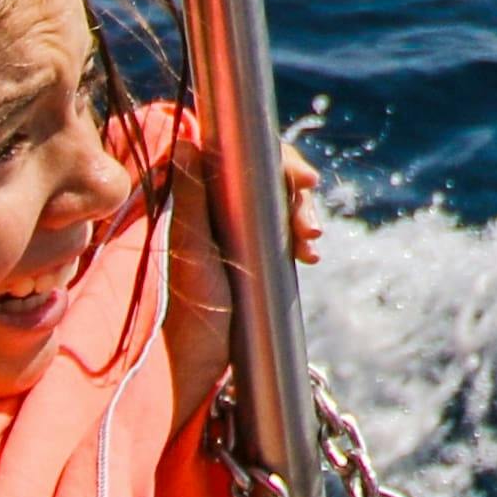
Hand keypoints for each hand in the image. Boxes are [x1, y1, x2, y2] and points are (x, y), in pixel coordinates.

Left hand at [158, 136, 329, 413]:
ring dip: (304, 217)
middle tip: (311, 230)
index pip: (249, 156)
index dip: (282, 161)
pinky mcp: (259, 251)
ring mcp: (243, 227)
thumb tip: (185, 140)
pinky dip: (301, 237)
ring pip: (285, 202)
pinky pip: (287, 228)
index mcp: (205, 197)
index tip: (306, 179)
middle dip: (299, 196)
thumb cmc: (192, 304)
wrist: (201, 356)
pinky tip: (309, 256)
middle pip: (274, 177)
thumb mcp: (194, 246)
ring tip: (311, 245)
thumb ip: (192, 194)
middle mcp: (224, 206)